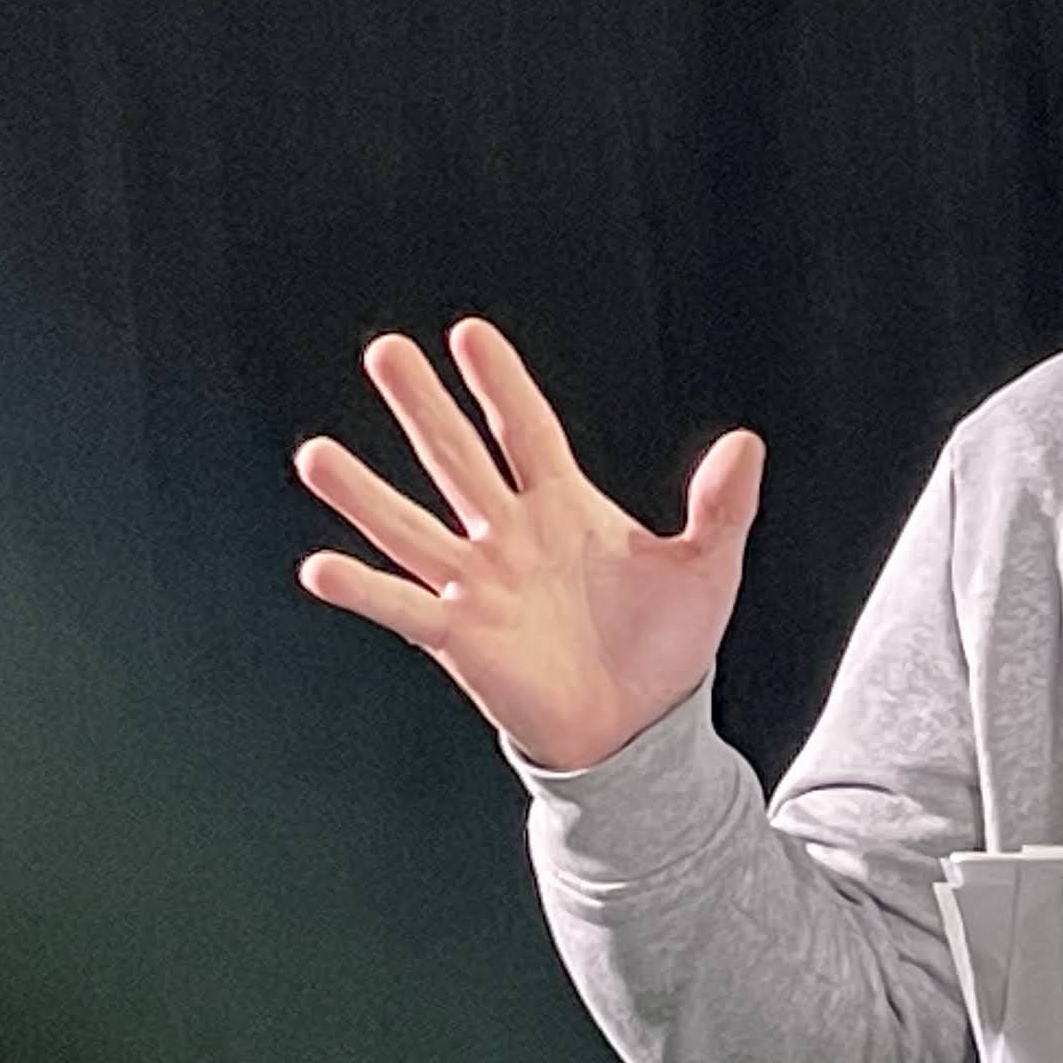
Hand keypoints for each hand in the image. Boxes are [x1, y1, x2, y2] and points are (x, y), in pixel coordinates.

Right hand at [294, 317, 762, 771]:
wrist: (641, 729)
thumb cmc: (665, 645)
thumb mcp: (706, 568)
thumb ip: (722, 507)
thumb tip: (747, 442)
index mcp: (562, 505)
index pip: (526, 430)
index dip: (500, 384)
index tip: (468, 333)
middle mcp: (508, 535)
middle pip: (456, 458)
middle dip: (422, 407)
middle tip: (384, 351)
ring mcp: (477, 584)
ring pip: (410, 527)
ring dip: (363, 494)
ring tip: (314, 454)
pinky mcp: (459, 638)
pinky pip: (403, 607)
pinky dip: (363, 590)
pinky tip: (319, 566)